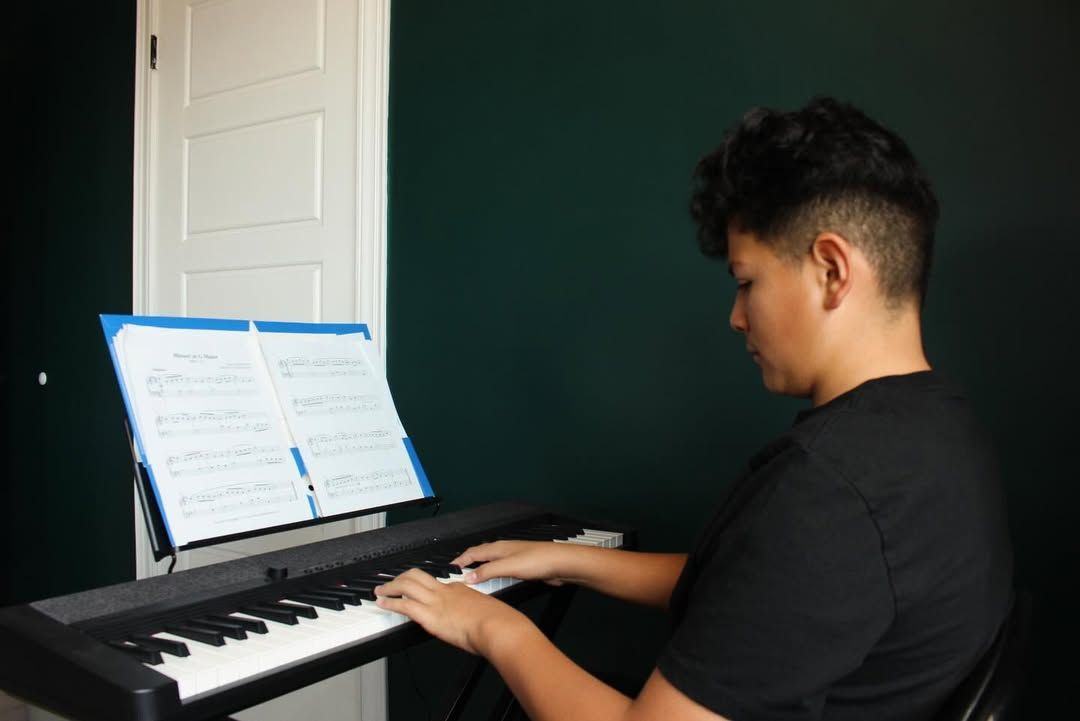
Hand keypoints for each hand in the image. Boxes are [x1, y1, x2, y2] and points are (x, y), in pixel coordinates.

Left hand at [373, 568, 527, 654]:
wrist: (497, 627)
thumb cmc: (498, 622)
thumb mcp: (487, 611)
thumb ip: (477, 612)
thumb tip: (476, 620)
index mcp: (460, 589)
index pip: (435, 583)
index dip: (423, 586)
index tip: (416, 591)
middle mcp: (445, 591)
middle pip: (417, 576)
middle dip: (401, 578)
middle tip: (391, 582)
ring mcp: (436, 602)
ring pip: (407, 585)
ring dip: (390, 588)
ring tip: (380, 591)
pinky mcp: (430, 616)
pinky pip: (405, 605)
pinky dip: (390, 603)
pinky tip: (383, 604)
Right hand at [452, 540, 576, 586]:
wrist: (561, 564)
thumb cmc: (537, 560)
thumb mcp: (508, 567)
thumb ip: (487, 571)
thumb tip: (467, 576)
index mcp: (498, 548)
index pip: (473, 552)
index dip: (460, 559)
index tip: (449, 567)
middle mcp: (504, 550)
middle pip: (481, 555)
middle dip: (468, 563)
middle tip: (457, 573)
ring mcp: (513, 558)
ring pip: (491, 563)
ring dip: (480, 570)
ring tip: (471, 579)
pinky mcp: (521, 567)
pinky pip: (501, 570)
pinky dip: (492, 576)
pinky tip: (493, 583)